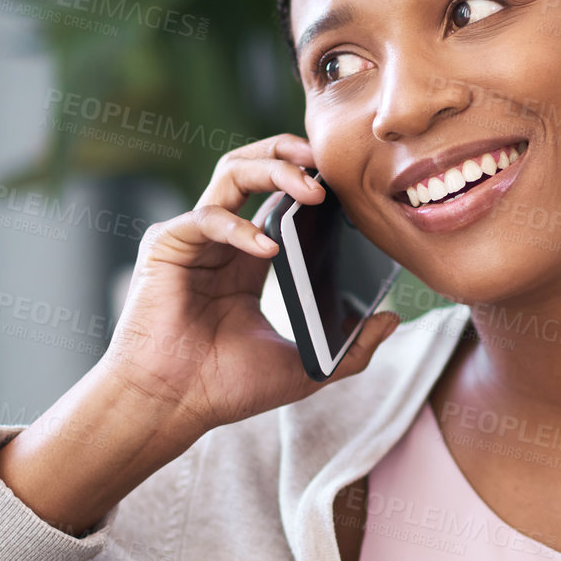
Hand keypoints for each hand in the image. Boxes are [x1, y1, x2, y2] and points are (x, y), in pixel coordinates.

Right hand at [0, 134, 400, 532]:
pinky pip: (206, 217)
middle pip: (255, 167)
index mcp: (253, 256)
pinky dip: (239, 226)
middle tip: (327, 164)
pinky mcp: (167, 245)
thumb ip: (351, 347)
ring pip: (231, 173)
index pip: (282, 196)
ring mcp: (193, 238)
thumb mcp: (305, 367)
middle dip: (290, 154)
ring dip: (272, 169)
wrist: (173, 406)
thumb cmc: (227, 387)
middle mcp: (223, 239)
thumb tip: (393, 319)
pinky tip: (267, 247)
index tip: (350, 186)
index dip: (313, 180)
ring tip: (310, 188)